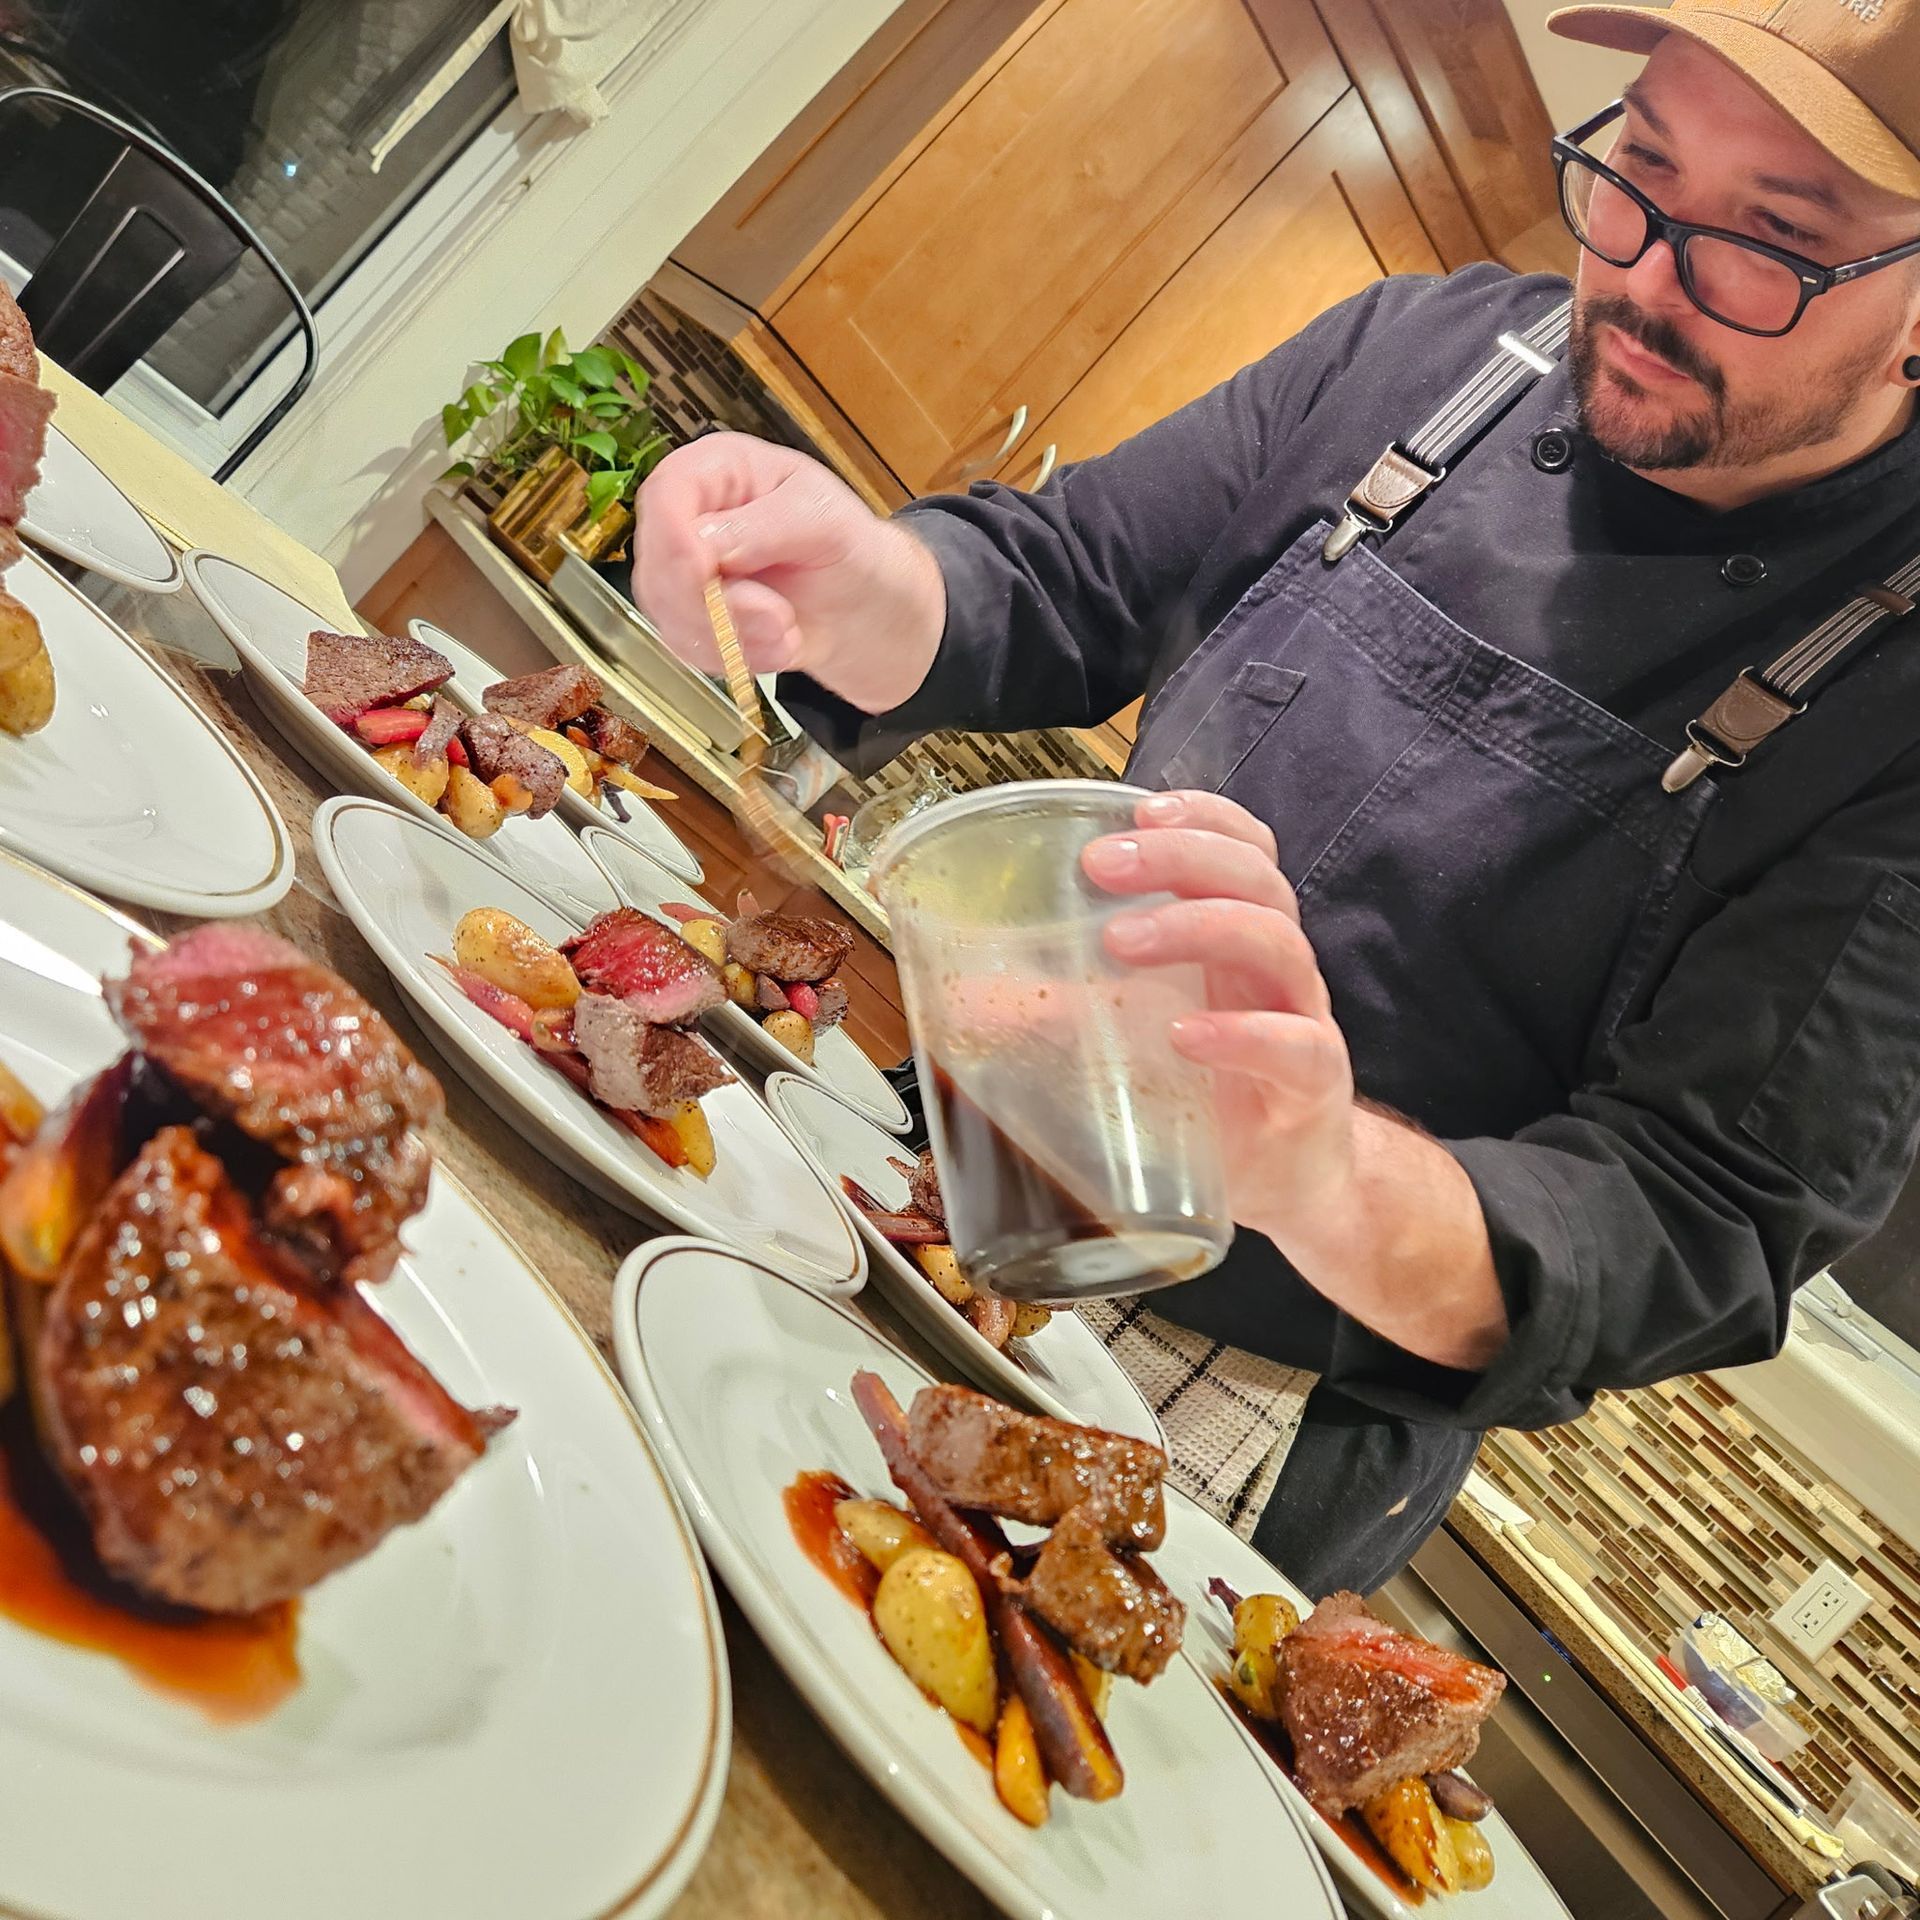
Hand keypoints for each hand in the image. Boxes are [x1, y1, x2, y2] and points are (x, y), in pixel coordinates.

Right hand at [631, 433, 947, 713]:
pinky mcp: (688, 616)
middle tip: (778, 617)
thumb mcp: (825, 521)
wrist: (864, 608)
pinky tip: (777, 643)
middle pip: (657, 564)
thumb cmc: (849, 547)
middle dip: (717, 605)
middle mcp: (688, 515)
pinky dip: (737, 656)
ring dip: (734, 637)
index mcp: (716, 469)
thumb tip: (706, 544)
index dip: (676, 541)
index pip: (665, 495)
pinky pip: (688, 646)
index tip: (707, 575)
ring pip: (669, 614)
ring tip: (789, 630)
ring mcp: (682, 570)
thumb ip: (768, 526)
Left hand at [1081, 790, 1356, 1248]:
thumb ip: (1064, 1013)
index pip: (1246, 851)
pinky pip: (1296, 1047)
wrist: (1288, 1190)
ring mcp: (1301, 1023)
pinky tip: (1186, 1036)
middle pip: (1256, 881)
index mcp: (1239, 943)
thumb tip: (965, 1000)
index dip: (1204, 817)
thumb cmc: (1213, 1097)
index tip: (1139, 810)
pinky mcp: (1311, 1090)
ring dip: (1197, 928)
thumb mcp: (1134, 1045)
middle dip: (1180, 857)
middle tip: (1101, 866)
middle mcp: (1276, 970)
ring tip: (1121, 941)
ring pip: (1278, 944)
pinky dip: (1240, 1036)